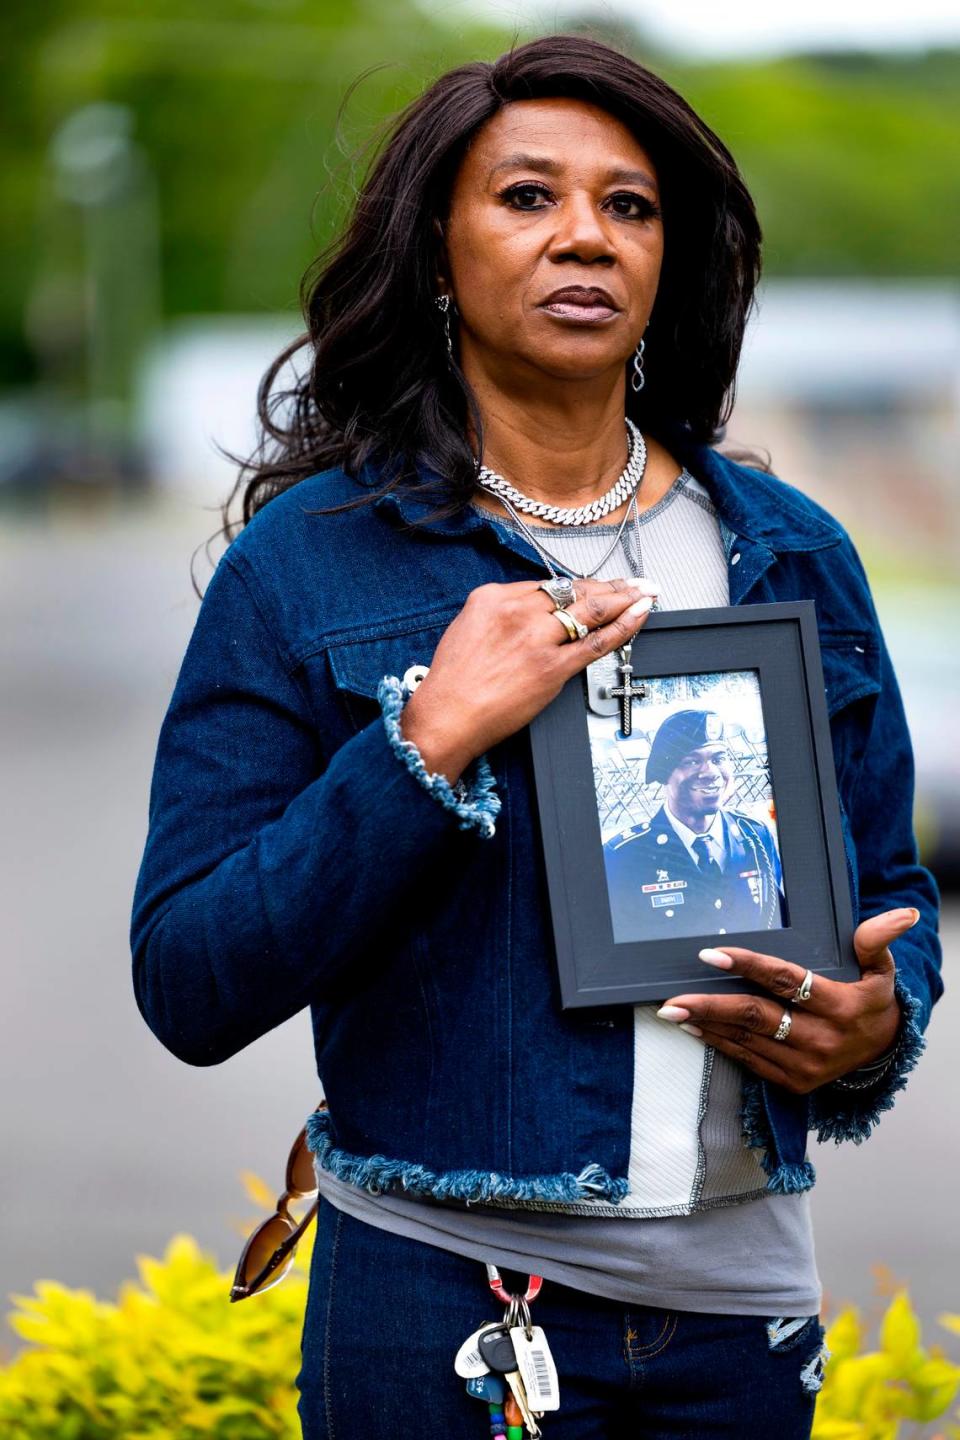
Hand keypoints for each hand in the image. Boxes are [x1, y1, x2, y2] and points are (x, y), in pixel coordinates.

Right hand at [400, 576, 658, 782]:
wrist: (447, 718)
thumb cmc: (453, 683)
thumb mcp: (467, 629)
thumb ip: (501, 614)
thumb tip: (534, 612)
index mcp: (493, 598)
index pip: (547, 584)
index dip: (579, 585)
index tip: (595, 585)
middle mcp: (517, 612)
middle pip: (574, 590)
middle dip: (610, 584)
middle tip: (633, 581)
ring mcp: (537, 639)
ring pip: (591, 609)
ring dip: (624, 597)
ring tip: (644, 592)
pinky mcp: (553, 667)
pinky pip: (597, 641)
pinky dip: (624, 625)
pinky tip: (640, 614)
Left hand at [656, 907, 919, 1094]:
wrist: (883, 1054)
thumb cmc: (871, 1000)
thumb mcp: (882, 969)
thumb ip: (877, 940)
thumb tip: (900, 914)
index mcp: (840, 1006)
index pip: (786, 982)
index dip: (748, 966)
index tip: (711, 954)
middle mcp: (821, 1039)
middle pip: (756, 1016)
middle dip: (710, 1006)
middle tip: (672, 999)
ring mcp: (805, 1066)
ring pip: (746, 1040)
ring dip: (706, 1026)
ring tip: (673, 1012)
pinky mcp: (792, 1082)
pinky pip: (748, 1061)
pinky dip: (719, 1044)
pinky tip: (695, 1030)